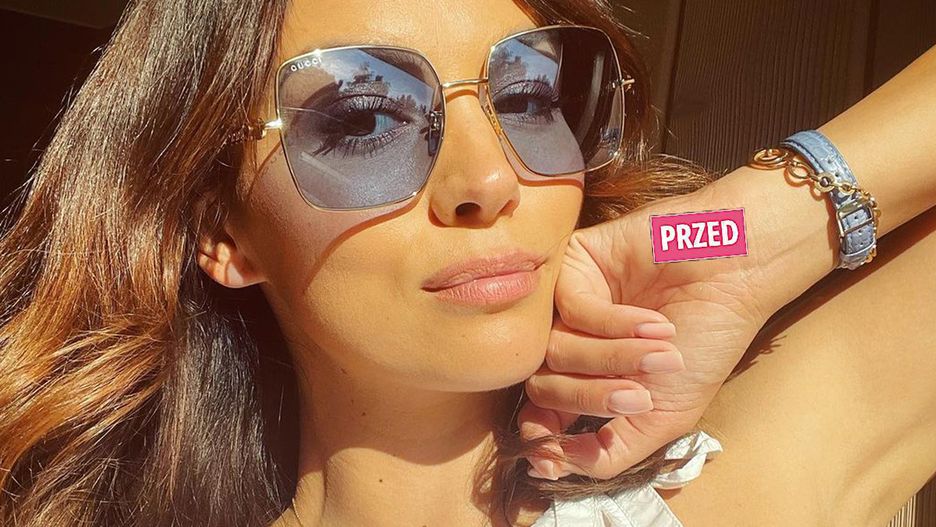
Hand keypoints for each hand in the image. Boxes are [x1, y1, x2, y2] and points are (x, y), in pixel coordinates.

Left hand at [520, 182, 768, 479]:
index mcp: (588, 378)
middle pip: (544, 386)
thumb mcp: (662, 416)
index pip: (540, 412)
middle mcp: (571, 341)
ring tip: (662, 352)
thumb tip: (548, 468)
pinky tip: (654, 322)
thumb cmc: (705, 343)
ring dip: (615, 358)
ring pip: (556, 350)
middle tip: (640, 395)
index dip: (541, 434)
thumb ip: (609, 450)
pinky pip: (571, 308)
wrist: (735, 278)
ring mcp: (567, 304)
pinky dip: (614, 323)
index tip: (551, 454)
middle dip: (594, 396)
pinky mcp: (573, 266)